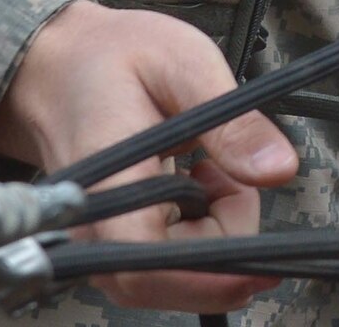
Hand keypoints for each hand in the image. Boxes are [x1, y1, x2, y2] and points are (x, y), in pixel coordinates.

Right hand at [0, 0, 295, 312]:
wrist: (58, 67)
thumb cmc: (110, 58)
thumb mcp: (184, 63)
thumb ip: (232, 120)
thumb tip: (280, 169)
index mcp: (105, 182)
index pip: (148, 265)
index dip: (209, 280)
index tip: (262, 264)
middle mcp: (92, 227)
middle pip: (170, 278)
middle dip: (224, 236)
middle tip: (228, 171)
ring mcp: (99, 241)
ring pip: (173, 275)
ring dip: (213, 232)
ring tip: (208, 169)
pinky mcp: (111, 243)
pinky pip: (165, 264)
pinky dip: (197, 233)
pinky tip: (194, 186)